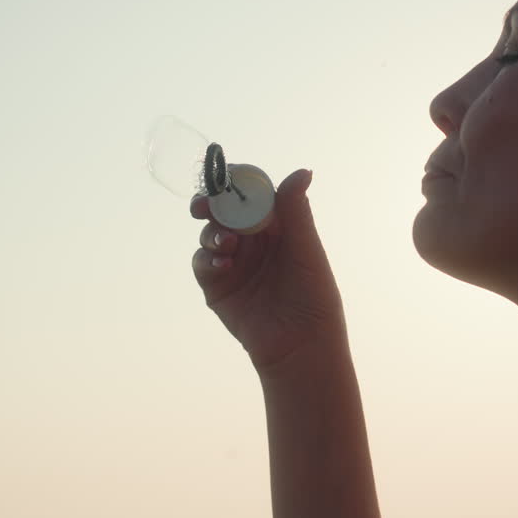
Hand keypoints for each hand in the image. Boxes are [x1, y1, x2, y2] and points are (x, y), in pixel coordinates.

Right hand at [190, 168, 345, 371]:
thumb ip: (297, 212)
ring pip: (210, 234)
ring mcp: (233, 263)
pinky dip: (207, 260)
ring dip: (212, 233)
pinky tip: (223, 265)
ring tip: (226, 244)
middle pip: (224, 211)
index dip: (238, 184)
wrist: (301, 346)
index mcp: (277, 227)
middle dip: (212, 204)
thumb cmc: (314, 298)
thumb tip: (303, 171)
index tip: (226, 176)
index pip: (253, 196)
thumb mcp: (307, 251)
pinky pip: (203, 264)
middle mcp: (252, 242)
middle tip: (204, 204)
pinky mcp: (217, 287)